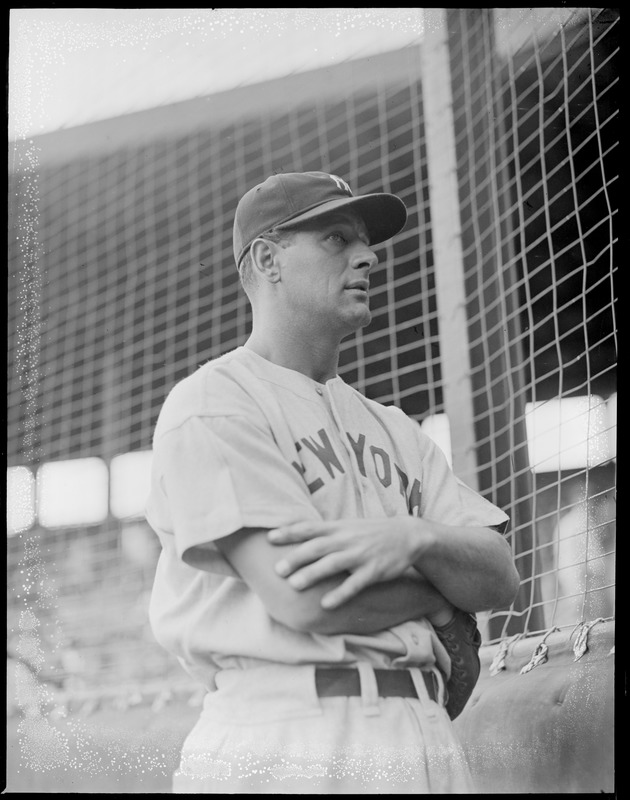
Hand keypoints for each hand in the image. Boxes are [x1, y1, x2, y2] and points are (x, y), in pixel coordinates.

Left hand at [268, 517, 426, 608]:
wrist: (408, 535)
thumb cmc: (370, 532)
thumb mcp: (347, 525)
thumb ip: (323, 530)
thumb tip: (293, 529)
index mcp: (338, 528)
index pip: (309, 528)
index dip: (289, 532)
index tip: (269, 538)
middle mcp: (347, 539)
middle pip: (317, 547)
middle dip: (296, 557)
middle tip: (277, 570)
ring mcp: (360, 555)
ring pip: (333, 564)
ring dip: (313, 574)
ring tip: (294, 585)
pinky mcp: (374, 571)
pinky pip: (355, 584)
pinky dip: (340, 594)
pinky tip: (326, 605)